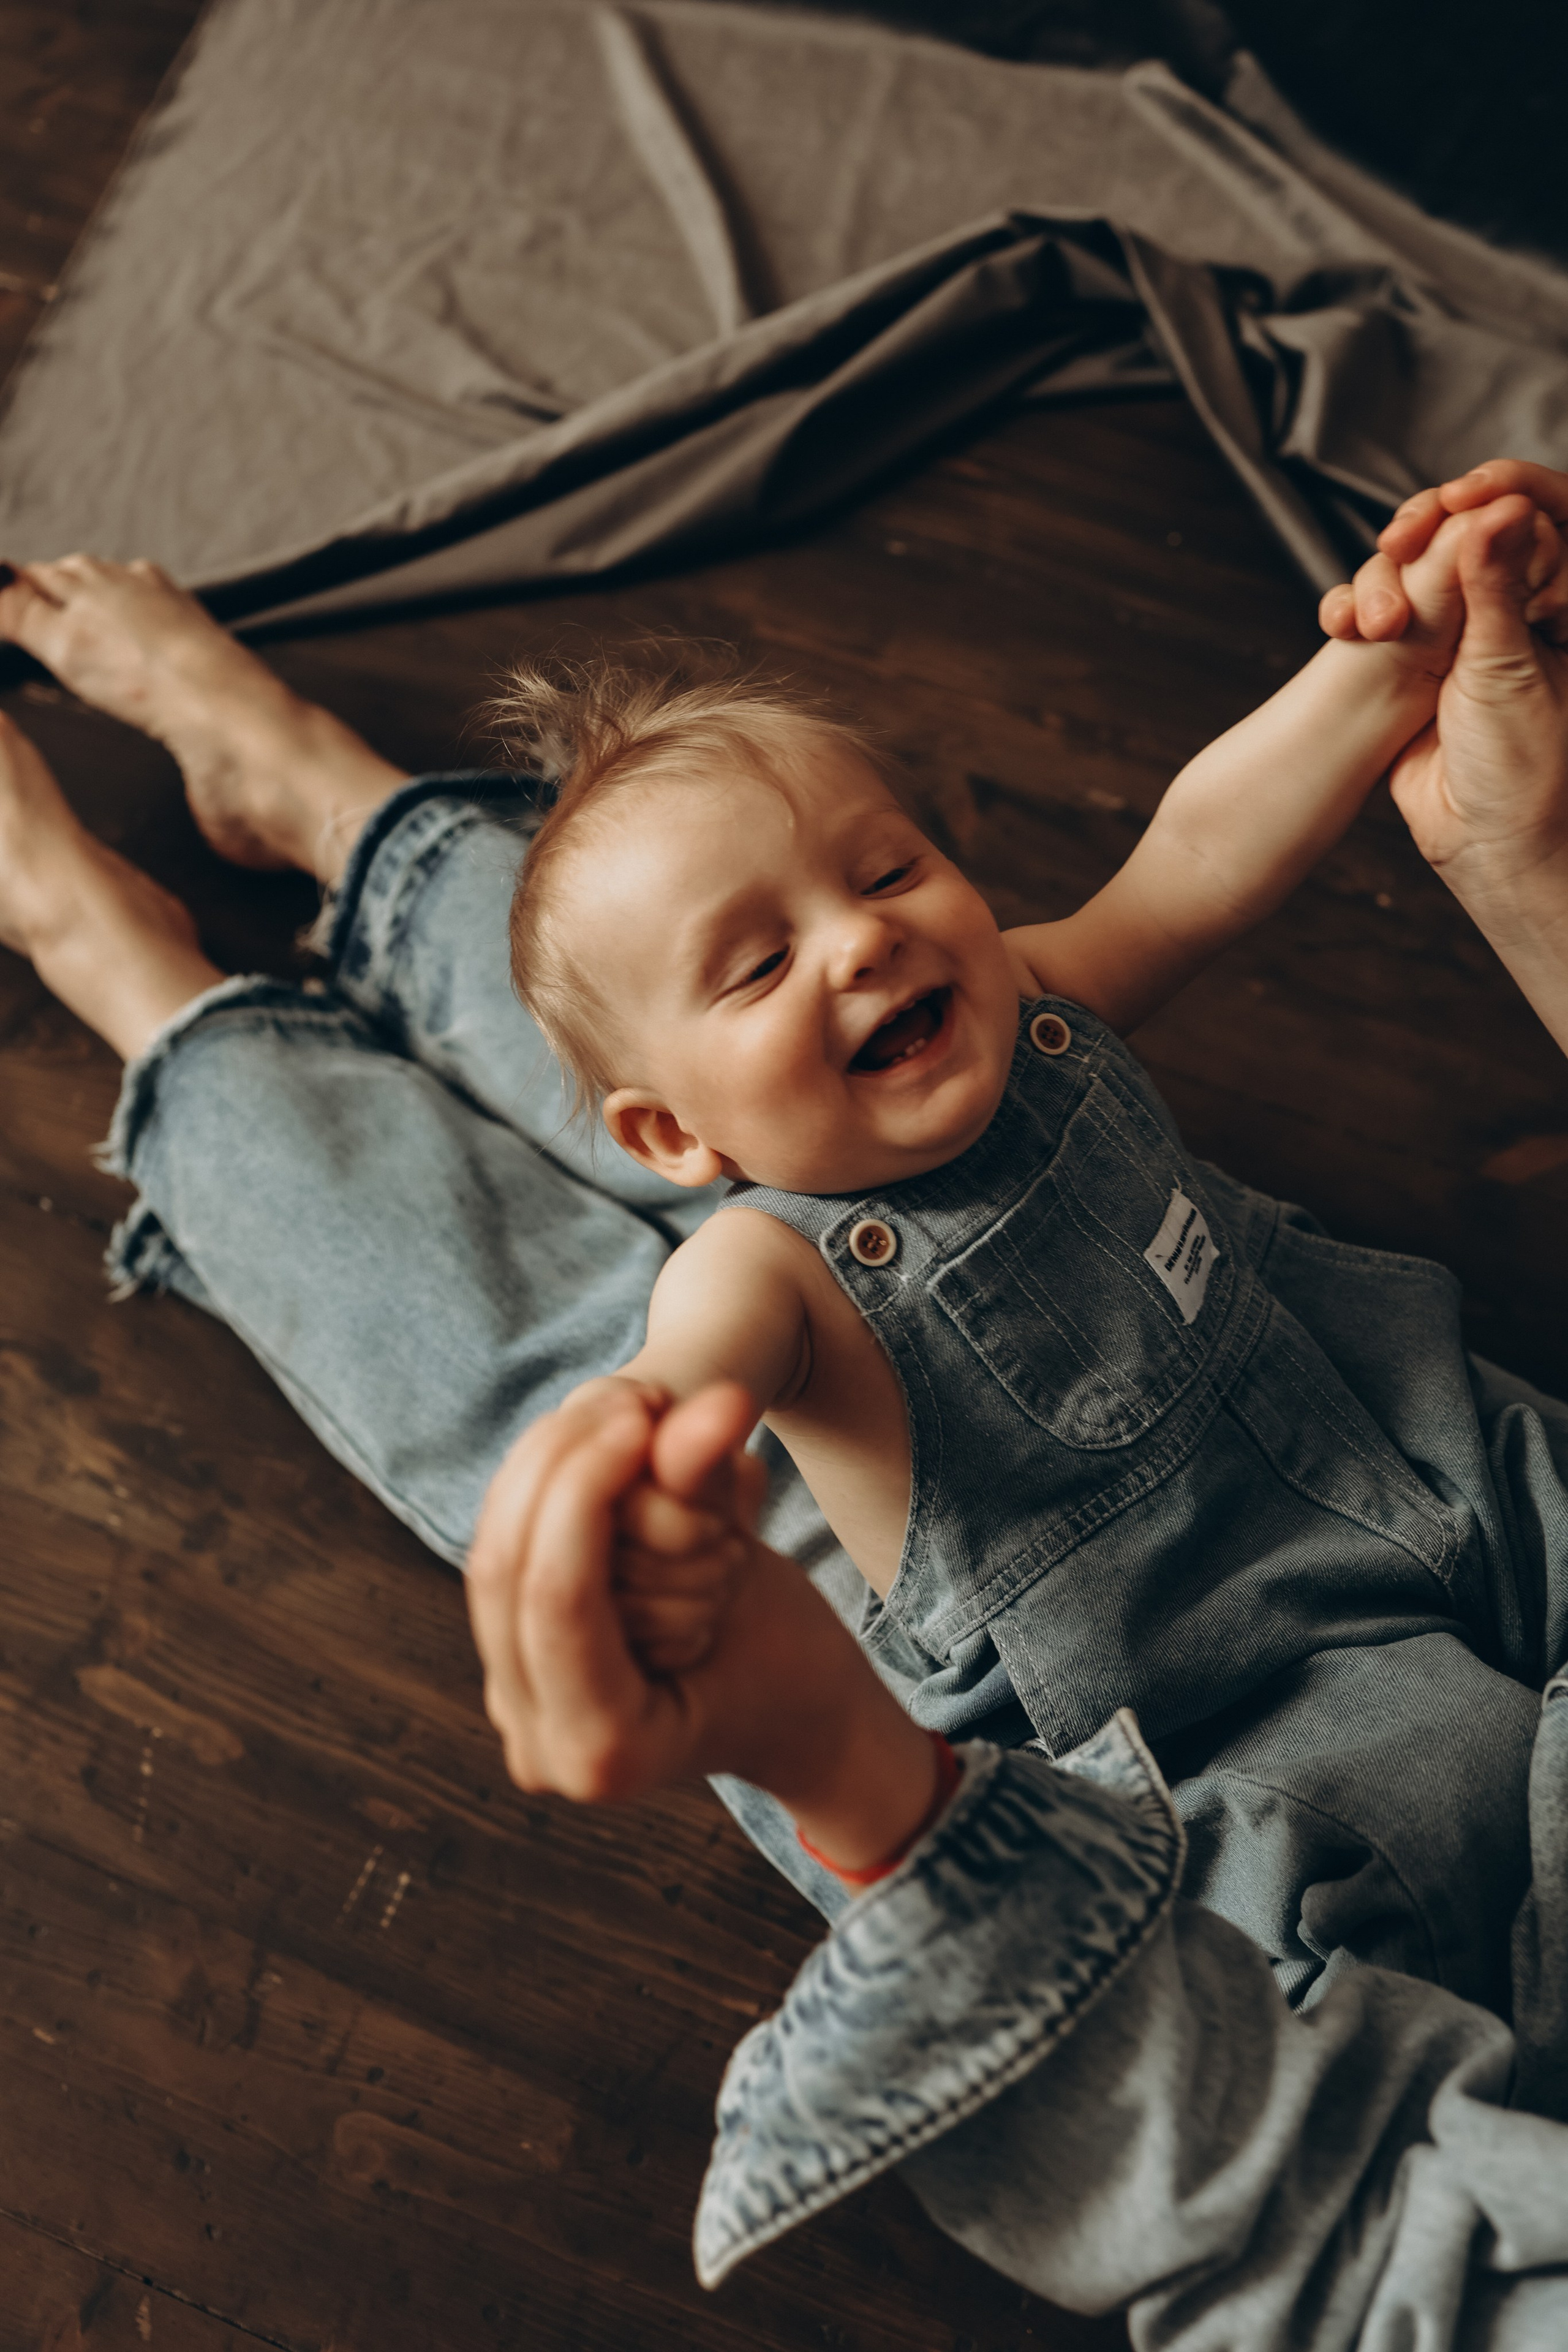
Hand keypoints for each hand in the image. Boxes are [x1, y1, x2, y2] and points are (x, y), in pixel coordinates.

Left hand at [466, 1379, 939, 1866]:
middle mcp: (541, 1748)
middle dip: (562, 1467)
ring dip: (549, 1466)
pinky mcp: (510, 1666)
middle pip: (506, 1569)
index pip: (559, 1598)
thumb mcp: (754, 1569)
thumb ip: (717, 1486)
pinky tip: (591, 1445)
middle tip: (636, 1400)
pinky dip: (538, 1487)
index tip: (640, 1411)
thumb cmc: (785, 1656)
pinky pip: (501, 1551)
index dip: (588, 1488)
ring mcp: (515, 1711)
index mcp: (606, 1753)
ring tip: (629, 1420)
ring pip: (493, 1549)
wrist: (776, 1707)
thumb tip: (718, 1399)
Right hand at [1384, 500, 1567, 882]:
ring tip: (1380, 598)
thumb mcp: (1506, 670)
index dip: (1506, 490)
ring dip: (1392, 569)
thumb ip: (1496, 587)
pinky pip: (1390, 607)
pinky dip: (1361, 606)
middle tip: (1407, 536)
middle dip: (1435, 523)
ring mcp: (1468, 628)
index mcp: (1565, 599)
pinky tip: (1350, 623)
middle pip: (1477, 525)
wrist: (1482, 844)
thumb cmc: (1524, 769)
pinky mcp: (1420, 656)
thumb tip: (1496, 512)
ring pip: (1426, 563)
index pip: (1547, 511)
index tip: (1463, 496)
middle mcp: (1522, 604)